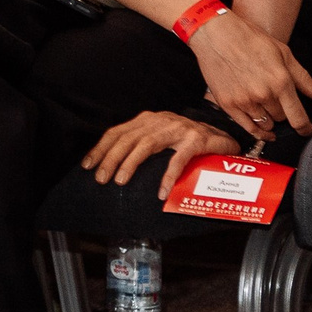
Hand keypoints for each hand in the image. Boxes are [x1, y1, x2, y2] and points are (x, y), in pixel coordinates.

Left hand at [83, 110, 239, 195]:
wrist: (224, 137)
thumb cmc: (188, 141)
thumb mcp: (161, 138)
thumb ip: (142, 145)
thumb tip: (115, 163)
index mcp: (149, 120)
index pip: (117, 132)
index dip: (101, 147)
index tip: (87, 165)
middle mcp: (160, 121)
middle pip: (128, 138)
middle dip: (110, 158)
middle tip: (100, 178)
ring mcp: (179, 129)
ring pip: (147, 144)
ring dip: (131, 163)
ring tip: (120, 181)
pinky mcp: (197, 141)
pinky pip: (178, 159)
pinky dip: (168, 175)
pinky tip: (161, 192)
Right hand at [189, 9, 311, 139]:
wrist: (213, 33)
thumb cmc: (248, 38)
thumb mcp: (282, 52)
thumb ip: (303, 78)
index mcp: (280, 81)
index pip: (298, 117)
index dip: (306, 128)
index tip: (307, 130)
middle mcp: (263, 94)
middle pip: (281, 119)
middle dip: (283, 112)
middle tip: (277, 101)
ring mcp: (244, 100)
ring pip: (265, 124)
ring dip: (269, 119)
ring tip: (265, 108)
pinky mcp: (227, 103)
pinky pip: (247, 127)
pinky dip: (256, 131)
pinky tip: (261, 130)